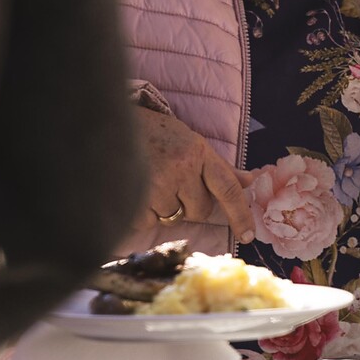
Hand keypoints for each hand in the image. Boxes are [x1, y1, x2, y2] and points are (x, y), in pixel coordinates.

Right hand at [134, 106, 254, 242]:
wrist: (109, 123)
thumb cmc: (153, 133)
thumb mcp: (189, 141)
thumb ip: (218, 165)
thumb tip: (250, 180)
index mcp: (198, 152)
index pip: (228, 188)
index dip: (240, 215)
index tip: (248, 236)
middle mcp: (181, 168)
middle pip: (199, 211)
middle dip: (188, 205)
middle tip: (170, 183)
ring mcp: (157, 184)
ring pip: (172, 218)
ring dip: (163, 208)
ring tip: (149, 182)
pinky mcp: (135, 198)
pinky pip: (148, 221)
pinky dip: (142, 212)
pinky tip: (135, 189)